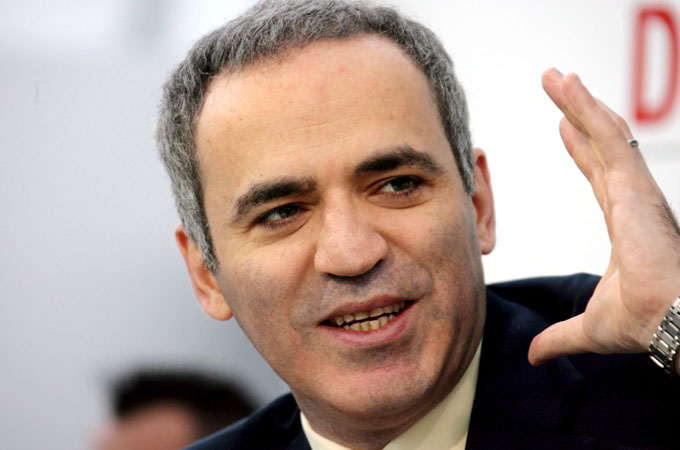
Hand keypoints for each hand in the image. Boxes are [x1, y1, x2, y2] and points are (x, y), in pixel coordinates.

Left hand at [527, 68, 679, 367]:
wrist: (670, 322)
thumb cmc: (644, 322)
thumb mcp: (588, 328)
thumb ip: (560, 337)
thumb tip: (535, 354)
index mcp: (625, 222)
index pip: (598, 176)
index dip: (581, 150)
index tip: (565, 129)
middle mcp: (632, 199)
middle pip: (600, 145)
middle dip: (578, 113)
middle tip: (558, 86)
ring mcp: (635, 188)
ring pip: (603, 132)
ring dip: (578, 101)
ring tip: (555, 76)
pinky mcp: (634, 184)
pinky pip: (607, 135)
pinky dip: (586, 108)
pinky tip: (567, 87)